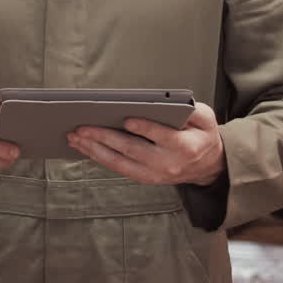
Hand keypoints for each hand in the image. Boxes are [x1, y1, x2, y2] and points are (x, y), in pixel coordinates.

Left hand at [67, 102, 225, 185]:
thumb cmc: (202, 136)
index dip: (145, 129)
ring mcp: (154, 174)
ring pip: (120, 163)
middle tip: (83, 128)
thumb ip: (193, 110)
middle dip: (105, 138)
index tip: (127, 120)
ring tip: (75, 138)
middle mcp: (167, 163)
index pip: (162, 137)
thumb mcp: (206, 119)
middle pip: (132, 150)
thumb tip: (170, 105)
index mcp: (185, 147)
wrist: (207, 166)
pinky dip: (99, 158)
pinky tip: (84, 147)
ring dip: (94, 150)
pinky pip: (118, 168)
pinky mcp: (144, 178)